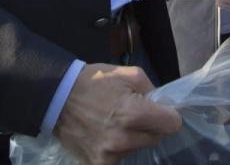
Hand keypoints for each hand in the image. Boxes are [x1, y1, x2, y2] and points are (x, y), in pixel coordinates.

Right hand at [54, 63, 181, 164]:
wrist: (57, 97)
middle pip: (156, 138)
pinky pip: (120, 158)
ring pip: (138, 148)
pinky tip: (106, 135)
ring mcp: (110, 154)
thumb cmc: (94, 82)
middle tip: (134, 113)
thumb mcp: (129, 74)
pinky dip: (117, 149)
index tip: (161, 111)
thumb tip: (165, 105)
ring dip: (133, 137)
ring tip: (115, 122)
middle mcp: (124, 138)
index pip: (172, 124)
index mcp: (134, 113)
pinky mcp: (97, 164)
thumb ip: (152, 89)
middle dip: (150, 126)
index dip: (169, 115)